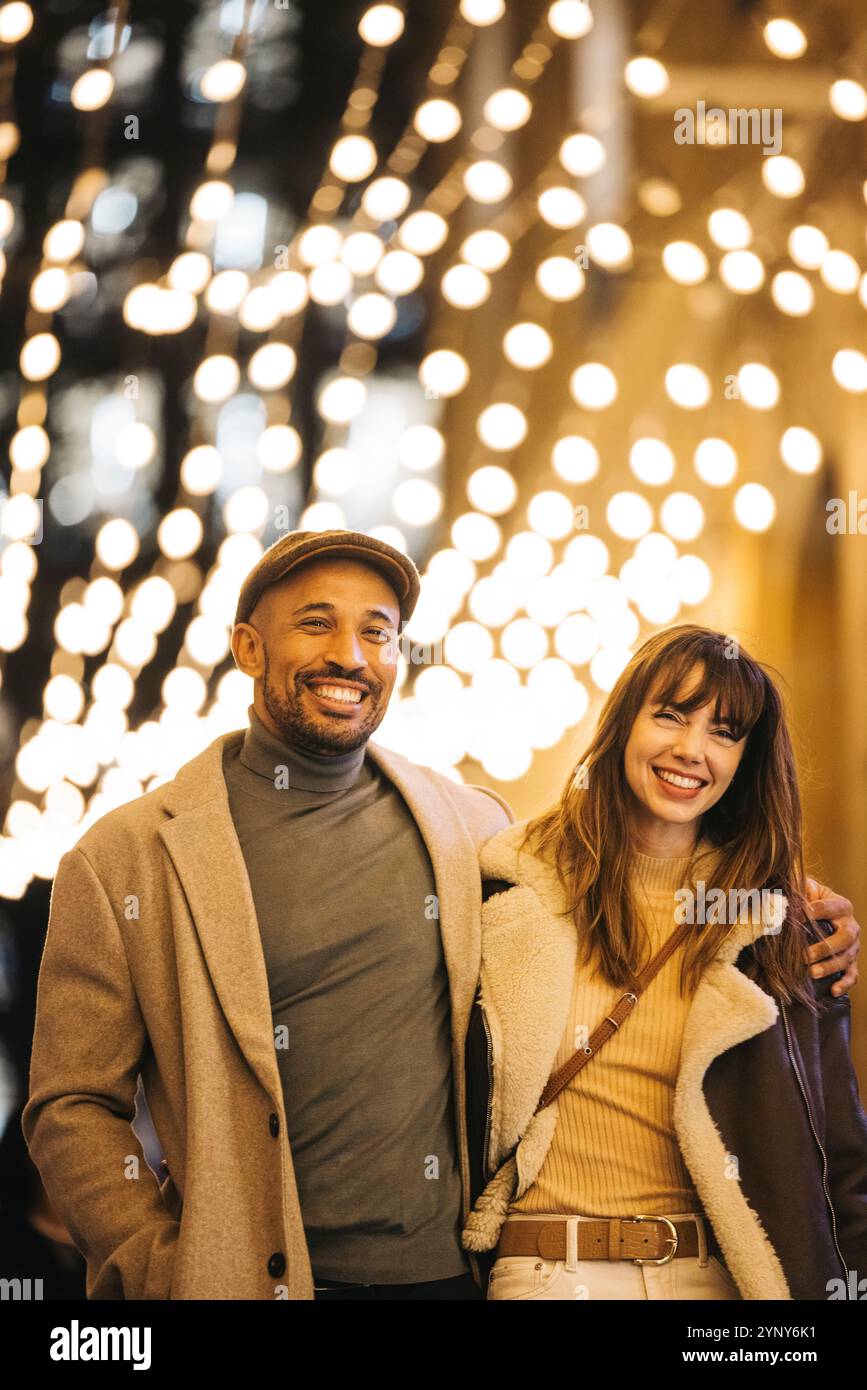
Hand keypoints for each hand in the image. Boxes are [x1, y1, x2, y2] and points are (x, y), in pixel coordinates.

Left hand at [803, 877, 859, 995]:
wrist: (821, 913)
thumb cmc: (809, 900)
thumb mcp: (805, 889)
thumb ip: (797, 886)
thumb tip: (780, 887)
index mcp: (840, 905)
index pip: (828, 907)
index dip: (813, 911)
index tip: (797, 917)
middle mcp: (851, 925)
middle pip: (844, 937)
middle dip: (824, 947)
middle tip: (804, 956)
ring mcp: (853, 945)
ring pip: (847, 957)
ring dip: (830, 967)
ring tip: (811, 973)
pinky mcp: (851, 961)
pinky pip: (853, 974)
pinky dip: (844, 983)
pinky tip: (832, 990)